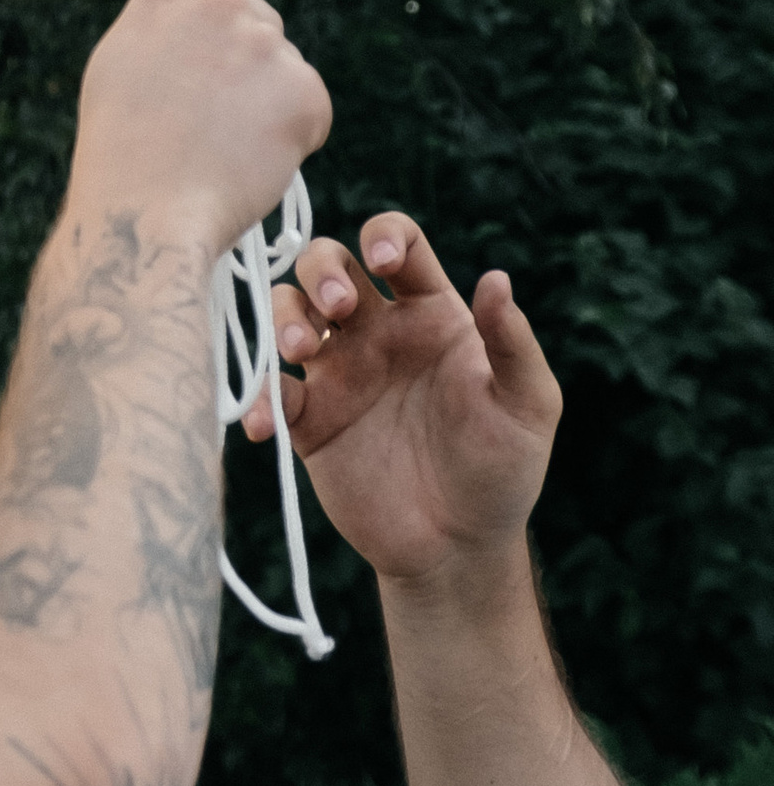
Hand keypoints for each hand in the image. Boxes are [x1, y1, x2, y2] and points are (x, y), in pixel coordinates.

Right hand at [71, 0, 329, 254]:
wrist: (147, 214)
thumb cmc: (122, 148)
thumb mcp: (122, 59)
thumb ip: (165, 19)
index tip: (223, 29)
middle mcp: (223, 8)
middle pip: (262, 21)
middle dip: (249, 59)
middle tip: (209, 114)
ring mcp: (267, 48)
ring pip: (286, 68)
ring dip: (270, 100)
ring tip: (222, 146)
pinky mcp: (305, 92)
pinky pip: (312, 110)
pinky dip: (294, 136)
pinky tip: (251, 161)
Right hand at [240, 209, 559, 586]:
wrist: (458, 548)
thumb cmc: (502, 471)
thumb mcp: (527, 406)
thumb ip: (512, 344)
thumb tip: (496, 278)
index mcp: (429, 314)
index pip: (398, 243)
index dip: (383, 237)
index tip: (384, 266)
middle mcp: (377, 331)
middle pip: (328, 263)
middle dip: (321, 269)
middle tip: (339, 309)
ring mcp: (338, 372)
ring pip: (289, 309)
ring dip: (285, 315)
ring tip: (301, 348)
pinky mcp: (308, 419)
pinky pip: (270, 388)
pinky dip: (258, 395)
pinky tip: (268, 421)